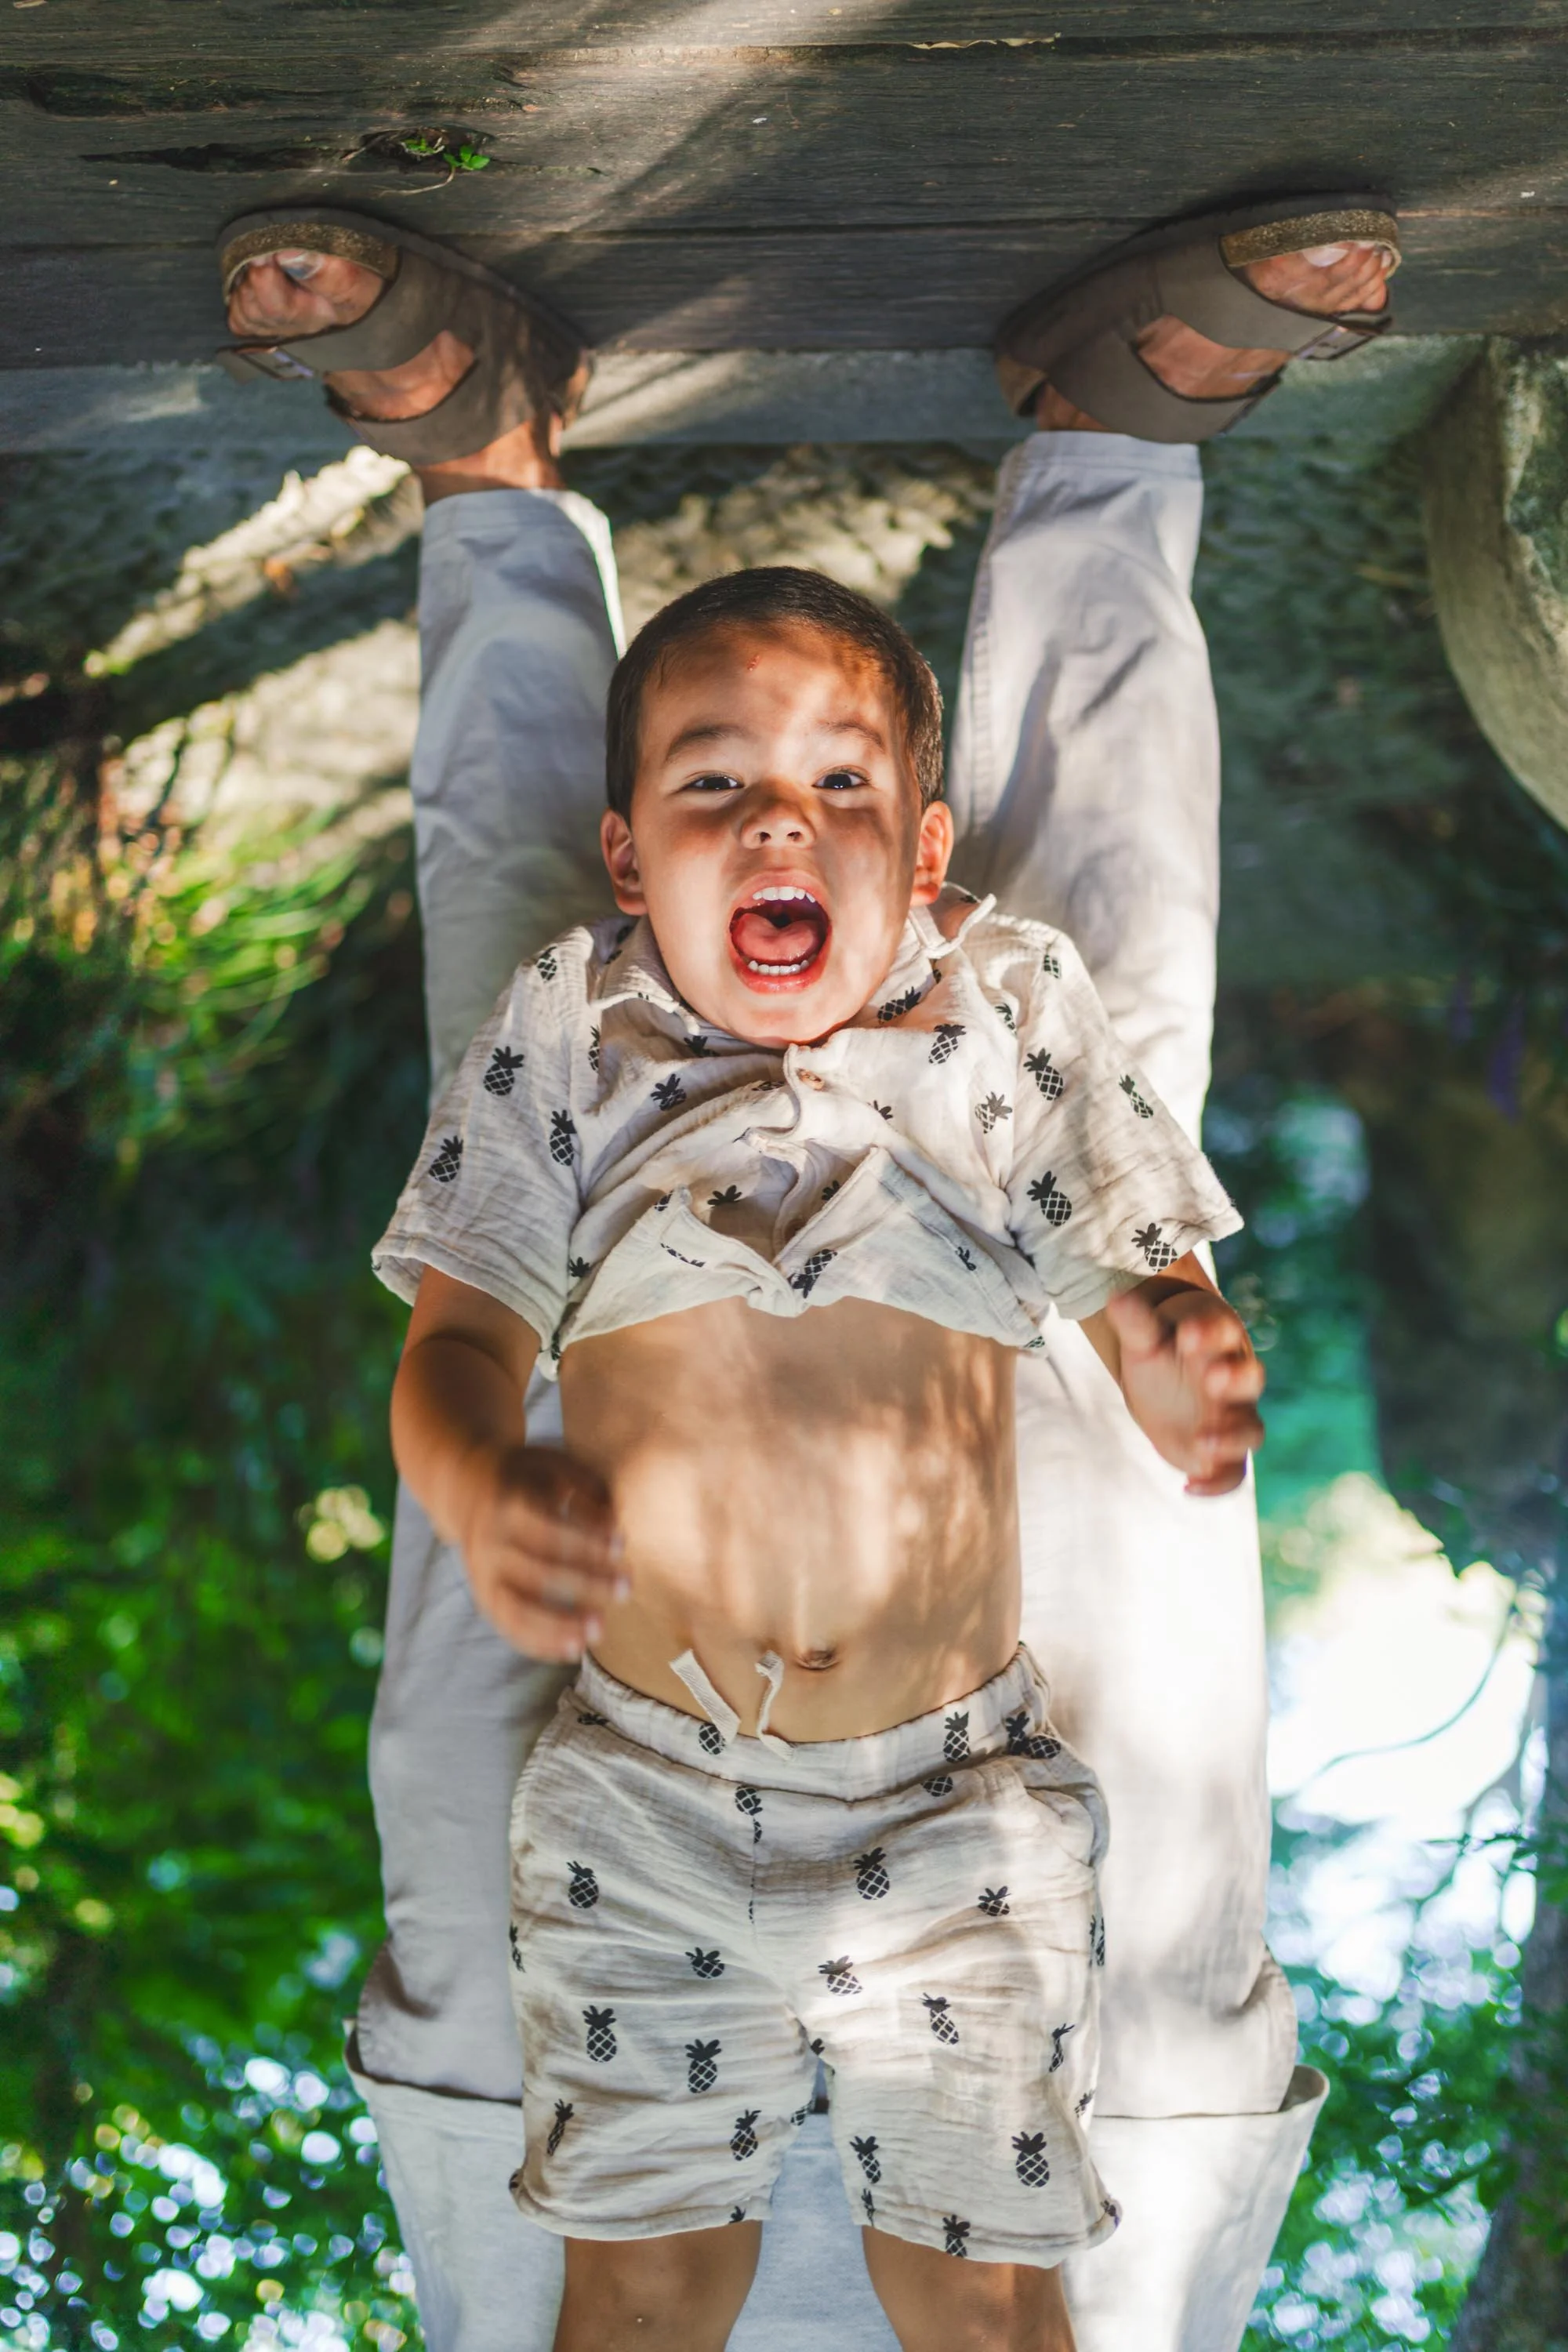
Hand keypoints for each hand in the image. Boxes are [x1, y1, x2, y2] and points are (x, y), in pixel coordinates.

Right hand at [457, 1443, 626, 1659]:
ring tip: (599, 1632)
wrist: (465, 1489)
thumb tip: (614, 1523)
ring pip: (517, 1609)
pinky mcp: (483, 1597)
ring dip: (558, 1625)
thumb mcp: (553, 1464)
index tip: (622, 1544)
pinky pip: (509, 1628)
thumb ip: (586, 1487)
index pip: (549, 1530)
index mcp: (506, 1506)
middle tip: (627, 1588)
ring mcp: (482, 1576)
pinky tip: (574, 1650)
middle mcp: (489, 1544)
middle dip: (586, 1582)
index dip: (585, 1540)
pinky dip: (539, 1644)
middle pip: (538, 1572)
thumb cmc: (526, 1477)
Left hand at [1105, 1283, 1263, 1495]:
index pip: (1224, 1332)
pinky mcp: (1224, 1454)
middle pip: (1251, 1379)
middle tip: (1212, 1379)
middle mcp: (1234, 1382)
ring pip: (1252, 1430)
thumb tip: (1115, 1299)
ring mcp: (1233, 1419)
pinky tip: (1188, 1486)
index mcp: (1216, 1345)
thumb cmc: (1163, 1354)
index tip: (1187, 1335)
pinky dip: (1218, 1484)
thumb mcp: (1145, 1339)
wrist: (1169, 1387)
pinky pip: (1234, 1473)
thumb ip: (1135, 1322)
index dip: (1210, 1333)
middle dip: (1236, 1379)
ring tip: (1202, 1444)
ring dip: (1233, 1438)